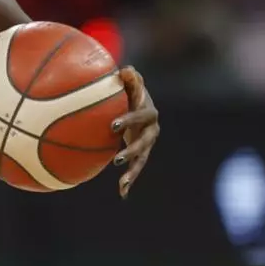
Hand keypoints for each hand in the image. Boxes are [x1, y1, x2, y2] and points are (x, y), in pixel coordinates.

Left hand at [111, 66, 158, 198]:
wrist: (137, 100)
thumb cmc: (127, 88)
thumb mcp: (128, 82)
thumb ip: (129, 77)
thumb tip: (126, 71)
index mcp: (147, 110)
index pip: (141, 115)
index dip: (130, 120)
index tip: (113, 126)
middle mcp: (151, 128)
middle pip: (145, 141)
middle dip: (132, 150)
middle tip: (116, 158)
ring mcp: (148, 142)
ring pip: (142, 158)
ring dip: (133, 170)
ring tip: (122, 182)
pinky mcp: (142, 152)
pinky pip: (137, 167)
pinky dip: (130, 179)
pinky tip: (122, 193)